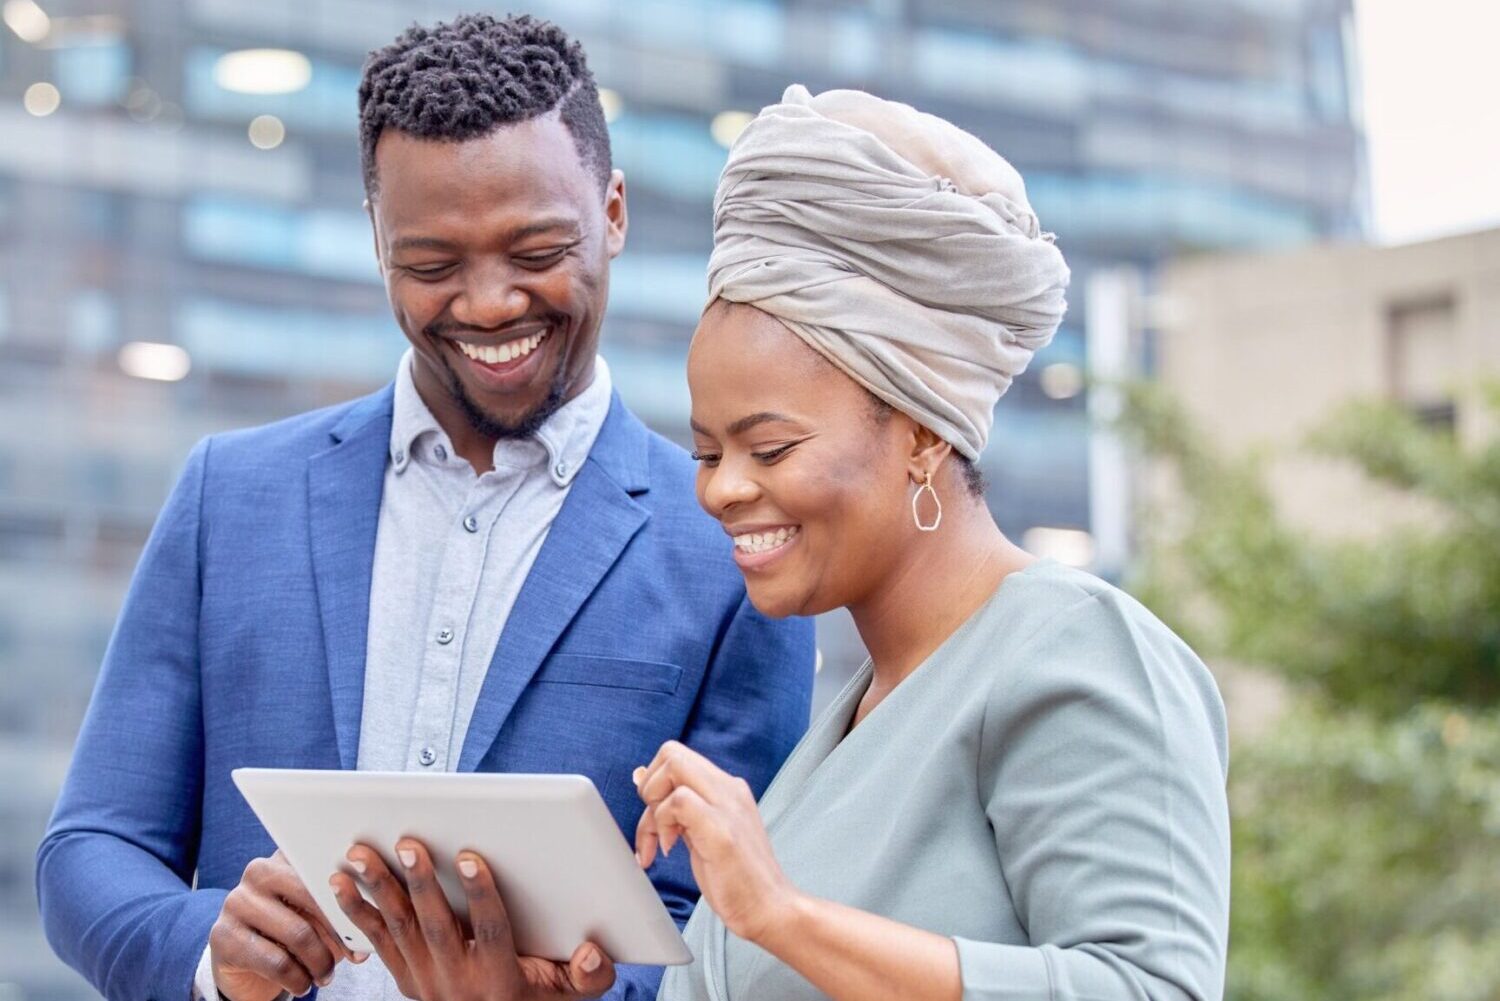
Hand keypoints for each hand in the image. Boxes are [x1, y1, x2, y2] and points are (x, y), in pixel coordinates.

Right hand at [210, 850, 361, 1000]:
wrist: (245, 964)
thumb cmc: (293, 933)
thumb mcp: (319, 919)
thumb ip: (342, 912)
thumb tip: (370, 931)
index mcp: (288, 857)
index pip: (326, 867)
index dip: (352, 896)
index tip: (371, 922)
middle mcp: (259, 872)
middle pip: (314, 898)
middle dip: (338, 933)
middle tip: (351, 958)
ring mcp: (237, 902)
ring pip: (298, 933)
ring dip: (320, 962)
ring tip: (326, 976)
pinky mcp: (223, 936)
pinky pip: (276, 961)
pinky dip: (297, 979)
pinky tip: (302, 984)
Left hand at [329, 839, 615, 1000]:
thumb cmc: (536, 1000)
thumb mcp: (572, 995)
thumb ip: (592, 975)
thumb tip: (592, 950)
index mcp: (500, 979)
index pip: (491, 930)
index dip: (481, 894)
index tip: (469, 857)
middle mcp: (456, 981)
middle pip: (436, 926)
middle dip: (420, 883)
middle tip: (408, 844)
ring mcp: (425, 980)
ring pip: (399, 929)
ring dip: (378, 889)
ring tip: (361, 852)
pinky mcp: (405, 976)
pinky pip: (377, 940)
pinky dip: (356, 910)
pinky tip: (341, 881)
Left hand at [634, 741, 800, 943]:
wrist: (770, 909)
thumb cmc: (735, 878)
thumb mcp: (701, 832)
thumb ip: (676, 804)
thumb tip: (641, 775)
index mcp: (727, 788)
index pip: (676, 756)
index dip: (654, 782)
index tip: (654, 817)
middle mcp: (729, 789)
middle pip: (671, 752)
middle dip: (648, 787)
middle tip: (655, 824)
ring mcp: (728, 805)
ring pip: (674, 767)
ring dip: (654, 808)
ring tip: (664, 842)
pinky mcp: (721, 829)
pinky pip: (678, 801)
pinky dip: (662, 823)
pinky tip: (671, 850)